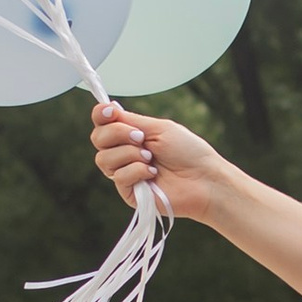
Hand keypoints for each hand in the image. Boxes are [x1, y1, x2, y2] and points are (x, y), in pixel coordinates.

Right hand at [90, 102, 234, 227]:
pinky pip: (118, 177)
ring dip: (130, 154)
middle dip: (117, 134)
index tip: (111, 112)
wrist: (204, 179)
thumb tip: (108, 108)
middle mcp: (125, 153)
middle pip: (97, 139)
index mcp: (131, 135)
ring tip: (151, 158)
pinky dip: (137, 171)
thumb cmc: (189, 152)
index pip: (102, 123)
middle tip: (141, 138)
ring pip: (104, 159)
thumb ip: (131, 120)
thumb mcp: (159, 128)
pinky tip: (153, 174)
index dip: (100, 115)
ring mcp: (126, 173)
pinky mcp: (129, 193)